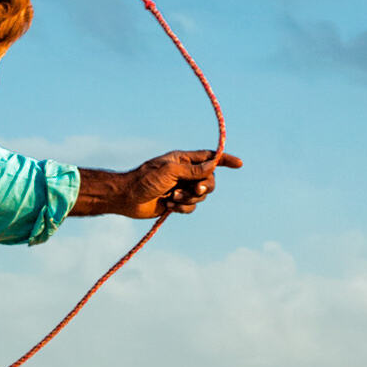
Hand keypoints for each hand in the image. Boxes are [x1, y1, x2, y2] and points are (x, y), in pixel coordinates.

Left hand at [76, 149, 240, 218]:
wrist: (127, 198)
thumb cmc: (145, 179)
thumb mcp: (171, 171)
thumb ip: (193, 170)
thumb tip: (213, 165)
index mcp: (183, 160)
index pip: (209, 158)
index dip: (224, 160)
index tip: (239, 164)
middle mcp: (184, 173)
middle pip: (209, 180)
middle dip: (204, 186)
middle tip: (194, 189)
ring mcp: (181, 188)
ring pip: (201, 196)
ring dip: (189, 199)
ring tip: (172, 198)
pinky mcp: (177, 203)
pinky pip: (192, 207)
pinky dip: (183, 208)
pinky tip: (169, 206)